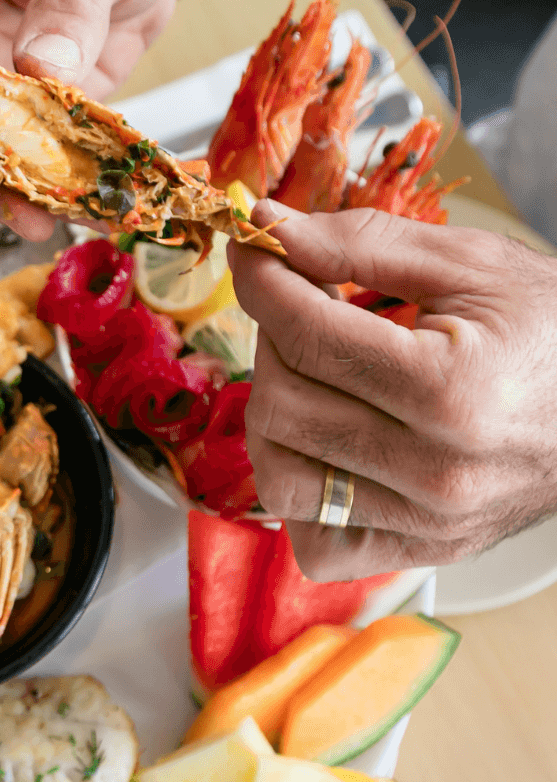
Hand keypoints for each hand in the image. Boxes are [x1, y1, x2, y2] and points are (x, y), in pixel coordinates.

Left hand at [228, 200, 556, 580]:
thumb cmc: (554, 331)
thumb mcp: (472, 265)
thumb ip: (361, 244)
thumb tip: (269, 229)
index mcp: (451, 389)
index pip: (306, 335)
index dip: (263, 283)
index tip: (254, 254)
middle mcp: (435, 471)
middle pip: (281, 405)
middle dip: (274, 345)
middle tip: (307, 317)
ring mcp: (425, 523)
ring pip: (279, 480)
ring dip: (277, 420)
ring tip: (318, 381)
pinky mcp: (417, 552)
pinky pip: (314, 543)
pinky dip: (302, 494)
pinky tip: (329, 447)